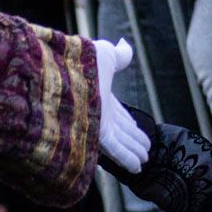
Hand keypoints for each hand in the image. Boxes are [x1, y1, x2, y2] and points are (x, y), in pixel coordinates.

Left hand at [93, 37, 150, 172]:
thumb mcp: (104, 55)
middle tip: (146, 150)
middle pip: (121, 130)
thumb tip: (126, 45)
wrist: (64, 74)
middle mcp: (98, 112)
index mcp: (100, 94)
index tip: (138, 128)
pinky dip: (128, 160)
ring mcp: (97, 125)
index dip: (129, 121)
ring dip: (134, 152)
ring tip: (145, 160)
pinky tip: (138, 167)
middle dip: (134, 140)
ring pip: (121, 143)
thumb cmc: (81, 62)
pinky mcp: (96, 136)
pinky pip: (116, 151)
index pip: (119, 112)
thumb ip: (118, 55)